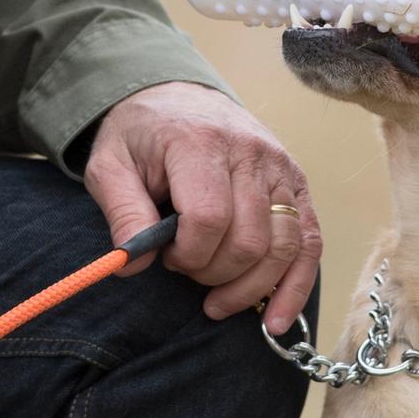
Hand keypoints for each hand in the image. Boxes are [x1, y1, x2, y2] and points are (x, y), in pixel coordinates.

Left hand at [82, 81, 321, 333]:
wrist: (178, 97)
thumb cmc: (142, 136)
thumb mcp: (109, 165)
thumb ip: (121, 213)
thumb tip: (131, 265)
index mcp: (200, 143)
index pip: (208, 218)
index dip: (186, 254)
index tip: (165, 257)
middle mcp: (249, 152)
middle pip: (249, 239)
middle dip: (214, 274)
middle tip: (187, 271)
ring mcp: (280, 167)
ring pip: (283, 247)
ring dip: (250, 288)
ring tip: (218, 301)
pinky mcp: (297, 183)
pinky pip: (309, 241)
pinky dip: (295, 286)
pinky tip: (275, 320)